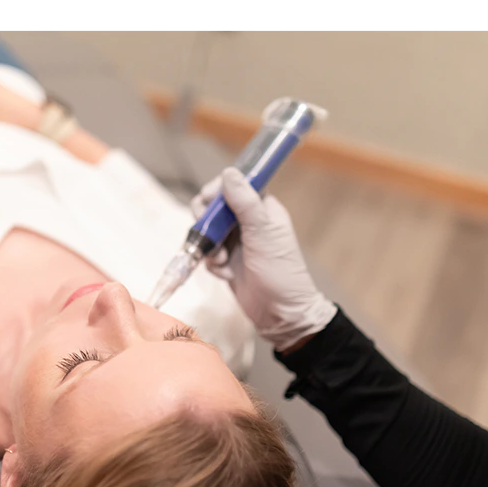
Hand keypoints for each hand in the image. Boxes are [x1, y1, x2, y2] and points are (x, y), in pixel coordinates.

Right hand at [192, 168, 336, 350]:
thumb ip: (245, 202)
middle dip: (207, 222)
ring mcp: (236, 242)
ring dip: (209, 246)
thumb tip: (229, 172)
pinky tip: (225, 274)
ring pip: (207, 231)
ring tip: (221, 260)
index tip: (209, 203)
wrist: (280, 314)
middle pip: (214, 207)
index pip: (234, 185)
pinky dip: (212, 263)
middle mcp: (248, 222)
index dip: (217, 191)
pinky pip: (208, 253)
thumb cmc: (280, 271)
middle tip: (210, 236)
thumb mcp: (263, 233)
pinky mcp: (227, 261)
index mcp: (262, 208)